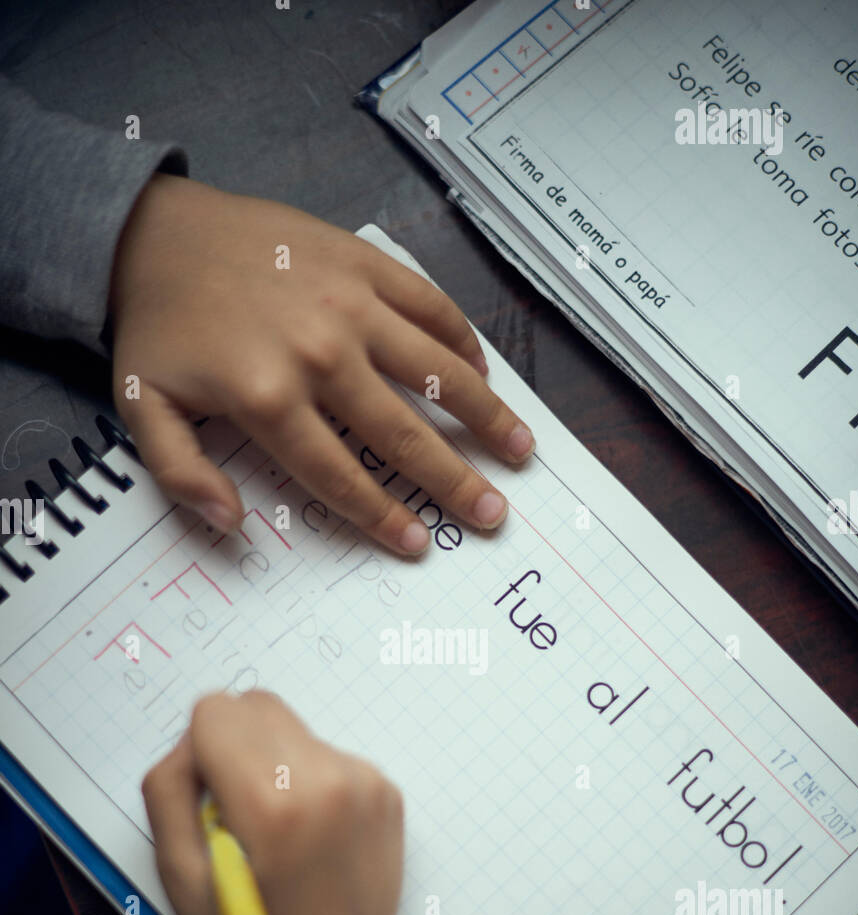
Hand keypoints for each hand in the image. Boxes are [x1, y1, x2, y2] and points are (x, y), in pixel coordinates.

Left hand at [108, 175, 534, 553]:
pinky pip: (428, 304)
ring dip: (485, 414)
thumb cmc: (159, 327)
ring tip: (520, 449)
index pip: (340, 475)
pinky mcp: (362, 263)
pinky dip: (462, 340)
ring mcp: (349, 303)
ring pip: (435, 369)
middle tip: (492, 515)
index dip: (381, 517)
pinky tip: (483, 372)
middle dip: (454, 482)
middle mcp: (319, 353)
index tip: (417, 546)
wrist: (156, 231)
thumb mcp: (143, 409)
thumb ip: (183, 474)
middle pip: (402, 434)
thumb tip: (234, 525)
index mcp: (268, 397)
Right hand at [141, 691, 402, 914]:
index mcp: (276, 802)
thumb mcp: (178, 871)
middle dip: (235, 747)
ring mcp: (370, 787)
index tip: (206, 802)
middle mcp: (333, 782)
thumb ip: (171, 785)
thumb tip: (197, 741)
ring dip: (276, 764)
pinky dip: (313, 783)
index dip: (198, 754)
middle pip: (260, 707)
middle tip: (237, 815)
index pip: (217, 712)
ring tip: (278, 836)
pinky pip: (333, 758)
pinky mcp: (391, 798)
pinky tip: (311, 841)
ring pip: (297, 731)